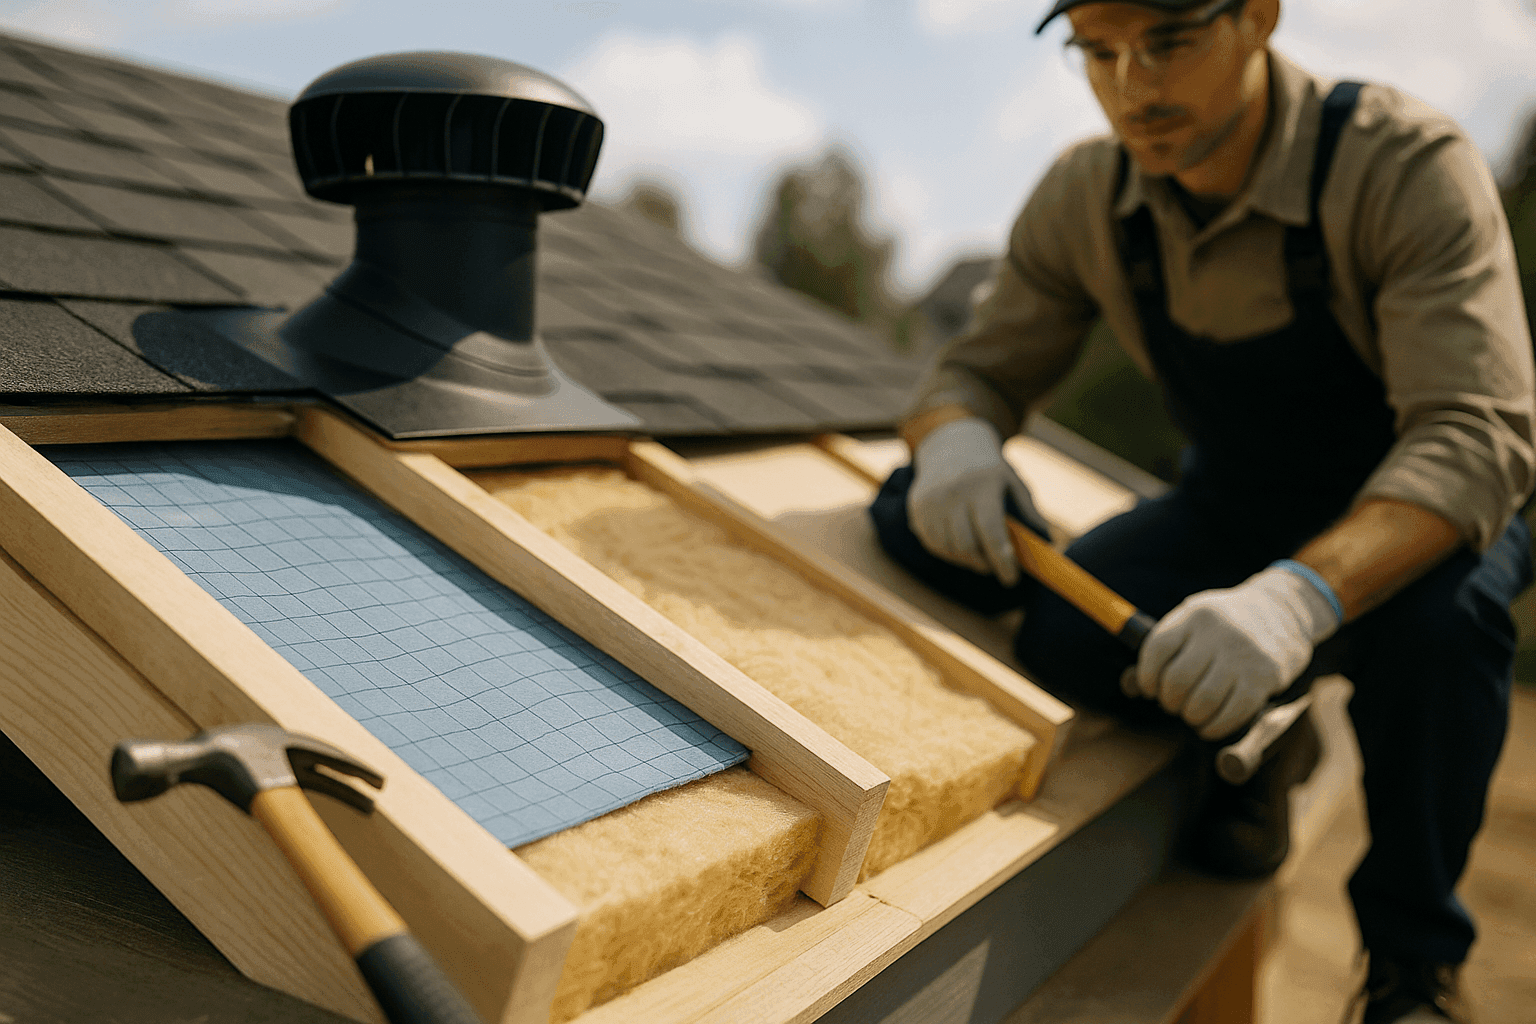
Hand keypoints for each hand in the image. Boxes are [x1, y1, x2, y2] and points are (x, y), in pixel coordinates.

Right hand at [906, 417, 1043, 585]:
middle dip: (984, 563)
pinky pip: (932, 544)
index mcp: (981, 486)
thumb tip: (1048, 543)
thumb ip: (1029, 513)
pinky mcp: (916, 509)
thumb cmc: (988, 470)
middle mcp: (953, 493)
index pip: (991, 532)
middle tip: (995, 565)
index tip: (1011, 579)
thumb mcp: (1012, 483)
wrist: (950, 445)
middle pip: (967, 545)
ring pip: (949, 548)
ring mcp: (931, 502)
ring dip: (967, 560)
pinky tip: (960, 547)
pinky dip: (949, 553)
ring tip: (979, 556)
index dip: (1002, 560)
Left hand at [1126, 566, 1340, 739]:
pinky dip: (1214, 727)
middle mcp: (1218, 633)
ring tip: (1191, 714)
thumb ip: (1165, 647)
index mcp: (1195, 615)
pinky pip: (1232, 713)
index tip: (1149, 688)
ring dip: (1190, 716)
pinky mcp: (1264, 677)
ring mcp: (1243, 655)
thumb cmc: (1225, 625)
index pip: (1157, 649)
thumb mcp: (1193, 620)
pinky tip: (1209, 725)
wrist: (1283, 611)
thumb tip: (1131, 687)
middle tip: (1173, 704)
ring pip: (1203, 701)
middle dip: (1169, 701)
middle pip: (1177, 679)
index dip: (1145, 676)